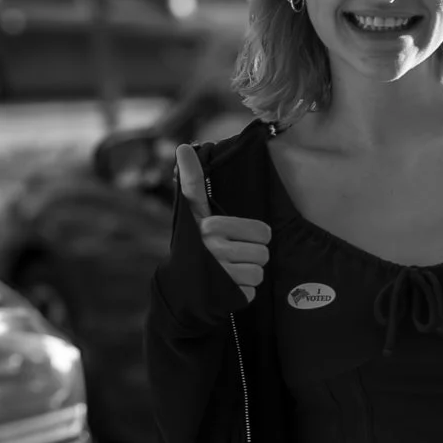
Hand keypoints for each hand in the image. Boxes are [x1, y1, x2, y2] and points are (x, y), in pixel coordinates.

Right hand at [177, 144, 269, 302]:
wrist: (178, 288)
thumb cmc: (193, 244)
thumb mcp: (193, 213)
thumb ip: (192, 182)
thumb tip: (183, 146)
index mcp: (210, 225)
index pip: (263, 232)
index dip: (255, 236)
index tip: (234, 237)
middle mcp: (214, 249)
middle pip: (264, 254)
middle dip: (252, 256)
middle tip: (232, 257)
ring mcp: (220, 274)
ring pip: (259, 273)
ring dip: (249, 275)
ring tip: (229, 272)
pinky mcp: (226, 296)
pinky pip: (252, 292)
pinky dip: (243, 292)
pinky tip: (227, 287)